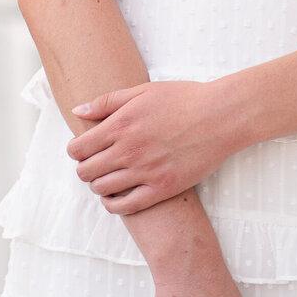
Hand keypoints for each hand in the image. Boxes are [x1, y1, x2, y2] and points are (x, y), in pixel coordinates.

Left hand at [67, 80, 235, 211]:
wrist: (220, 117)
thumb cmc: (184, 99)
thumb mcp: (143, 90)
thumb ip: (107, 101)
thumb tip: (77, 110)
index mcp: (120, 125)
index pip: (79, 149)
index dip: (75, 151)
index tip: (82, 150)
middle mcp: (128, 150)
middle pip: (86, 172)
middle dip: (85, 169)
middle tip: (94, 165)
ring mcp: (145, 172)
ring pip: (102, 190)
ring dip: (98, 186)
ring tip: (106, 179)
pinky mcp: (162, 188)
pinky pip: (126, 206)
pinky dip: (114, 205)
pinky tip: (116, 198)